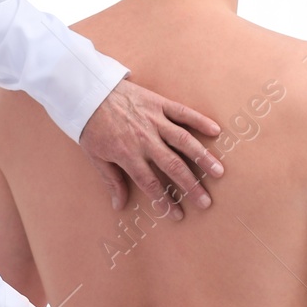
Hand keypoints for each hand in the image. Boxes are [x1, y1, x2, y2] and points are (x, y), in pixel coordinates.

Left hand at [78, 79, 223, 219]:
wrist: (88, 91)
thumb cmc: (91, 126)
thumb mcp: (95, 156)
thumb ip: (111, 180)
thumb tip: (118, 205)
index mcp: (127, 154)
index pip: (150, 183)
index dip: (164, 201)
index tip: (177, 215)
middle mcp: (145, 138)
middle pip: (172, 166)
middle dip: (191, 186)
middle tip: (206, 202)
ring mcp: (154, 120)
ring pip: (183, 141)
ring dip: (202, 157)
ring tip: (219, 172)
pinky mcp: (159, 103)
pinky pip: (183, 112)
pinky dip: (199, 120)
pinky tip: (216, 131)